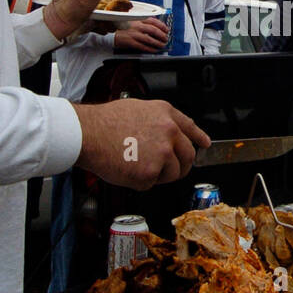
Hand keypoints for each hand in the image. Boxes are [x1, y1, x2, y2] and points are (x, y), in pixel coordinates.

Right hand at [73, 99, 210, 187]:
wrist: (87, 133)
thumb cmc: (104, 122)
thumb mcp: (138, 108)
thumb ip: (157, 121)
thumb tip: (166, 134)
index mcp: (166, 115)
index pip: (190, 128)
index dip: (198, 138)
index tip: (205, 144)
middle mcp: (169, 132)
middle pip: (188, 156)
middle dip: (180, 165)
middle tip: (165, 168)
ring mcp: (162, 154)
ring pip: (172, 173)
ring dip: (158, 175)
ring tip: (136, 164)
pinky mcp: (150, 173)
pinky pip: (151, 184)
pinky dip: (139, 182)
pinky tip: (127, 169)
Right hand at [114, 17, 169, 52]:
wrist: (111, 34)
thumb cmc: (123, 28)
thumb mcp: (133, 21)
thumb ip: (143, 21)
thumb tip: (155, 25)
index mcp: (138, 19)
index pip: (153, 21)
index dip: (162, 25)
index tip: (166, 29)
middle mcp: (136, 26)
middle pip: (153, 30)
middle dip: (161, 35)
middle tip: (166, 38)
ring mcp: (134, 34)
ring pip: (149, 39)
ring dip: (157, 43)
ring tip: (162, 45)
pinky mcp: (131, 42)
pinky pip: (143, 46)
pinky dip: (150, 49)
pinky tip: (154, 50)